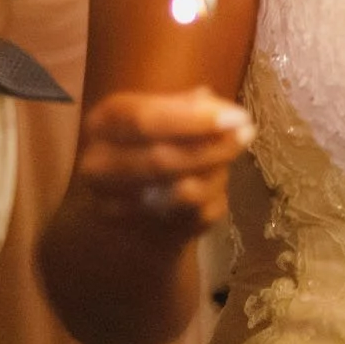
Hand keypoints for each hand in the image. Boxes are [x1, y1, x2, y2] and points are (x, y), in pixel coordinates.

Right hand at [69, 90, 253, 237]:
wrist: (133, 207)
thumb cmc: (153, 144)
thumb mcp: (164, 114)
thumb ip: (188, 107)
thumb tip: (218, 107)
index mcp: (104, 123)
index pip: (144, 120)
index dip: (193, 119)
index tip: (238, 115)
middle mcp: (98, 165)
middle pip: (160, 160)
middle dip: (212, 148)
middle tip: (247, 134)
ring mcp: (113, 206)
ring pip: (180, 194)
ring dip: (216, 173)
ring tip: (230, 157)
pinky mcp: (138, 236)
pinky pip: (191, 218)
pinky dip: (213, 198)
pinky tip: (214, 185)